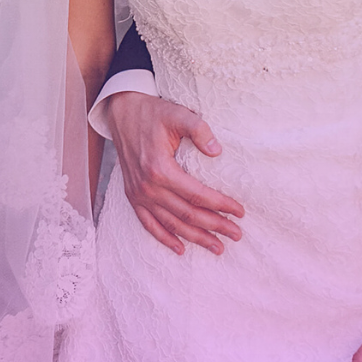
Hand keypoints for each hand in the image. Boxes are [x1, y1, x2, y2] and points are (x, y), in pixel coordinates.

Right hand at [102, 90, 244, 255]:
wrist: (121, 112)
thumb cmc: (152, 113)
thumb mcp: (178, 114)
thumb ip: (199, 130)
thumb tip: (217, 151)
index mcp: (160, 168)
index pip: (197, 195)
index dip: (220, 205)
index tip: (240, 212)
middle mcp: (148, 186)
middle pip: (187, 214)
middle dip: (214, 226)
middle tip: (236, 234)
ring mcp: (138, 194)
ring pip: (171, 223)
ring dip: (195, 237)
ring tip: (217, 247)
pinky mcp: (133, 196)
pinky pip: (148, 224)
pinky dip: (164, 238)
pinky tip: (180, 249)